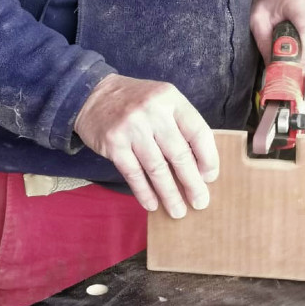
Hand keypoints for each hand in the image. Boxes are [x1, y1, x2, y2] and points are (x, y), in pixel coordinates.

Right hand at [74, 75, 218, 218]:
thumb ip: (180, 125)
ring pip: (156, 168)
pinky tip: (152, 204)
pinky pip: (134, 173)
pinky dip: (144, 191)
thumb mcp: (162, 101)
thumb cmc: (137, 102)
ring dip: (169, 193)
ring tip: (178, 210)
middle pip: (179, 153)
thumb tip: (199, 166)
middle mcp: (153, 111)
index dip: (208, 157)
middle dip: (192, 183)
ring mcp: (132, 127)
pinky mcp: (114, 143)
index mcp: (171, 99)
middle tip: (200, 202)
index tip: (210, 177)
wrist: (94, 95)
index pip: (198, 131)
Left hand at [250, 0, 304, 68]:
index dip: (301, 53)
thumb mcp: (257, 21)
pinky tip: (293, 49)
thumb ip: (265, 44)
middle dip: (298, 62)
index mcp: (297, 4)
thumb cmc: (267, 2)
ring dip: (301, 60)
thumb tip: (273, 70)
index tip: (287, 68)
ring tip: (284, 56)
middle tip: (281, 68)